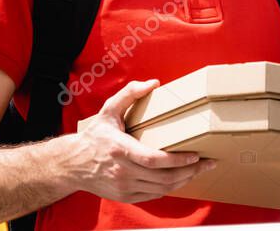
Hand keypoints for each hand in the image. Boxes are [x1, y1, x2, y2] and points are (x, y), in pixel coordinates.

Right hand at [65, 79, 216, 203]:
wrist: (71, 164)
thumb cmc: (93, 136)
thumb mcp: (108, 110)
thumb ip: (129, 93)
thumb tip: (153, 83)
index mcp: (120, 150)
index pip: (154, 160)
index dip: (178, 160)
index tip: (195, 155)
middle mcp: (122, 171)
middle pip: (163, 177)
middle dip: (189, 171)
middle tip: (207, 163)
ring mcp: (123, 187)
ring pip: (161, 188)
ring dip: (183, 181)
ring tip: (198, 171)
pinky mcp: (124, 196)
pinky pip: (152, 195)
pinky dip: (169, 188)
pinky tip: (180, 179)